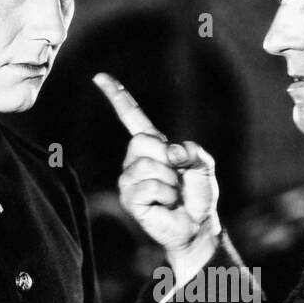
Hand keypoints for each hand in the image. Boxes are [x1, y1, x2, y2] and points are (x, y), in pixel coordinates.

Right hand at [95, 72, 220, 271]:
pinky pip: (147, 186)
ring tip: (173, 193)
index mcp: (152, 145)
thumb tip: (169, 152)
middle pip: (142, 141)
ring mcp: (129, 179)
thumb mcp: (204, 164)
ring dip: (169, 181)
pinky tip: (166, 203)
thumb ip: (192, 151)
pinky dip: (165, 194)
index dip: (116, 96)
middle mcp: (135, 159)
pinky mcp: (129, 199)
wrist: (197, 225)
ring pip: (146, 165)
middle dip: (167, 158)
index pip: (131, 116)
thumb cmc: (198, 195)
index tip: (99, 77)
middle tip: (177, 177)